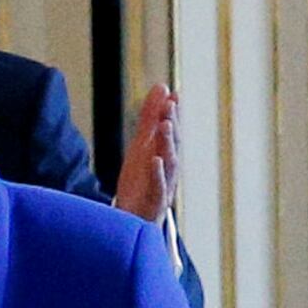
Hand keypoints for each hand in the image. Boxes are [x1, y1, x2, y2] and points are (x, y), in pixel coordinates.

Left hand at [113, 84, 181, 225]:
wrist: (134, 220)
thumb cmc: (141, 181)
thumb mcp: (142, 145)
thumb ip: (151, 118)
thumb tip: (162, 87)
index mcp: (164, 153)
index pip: (170, 131)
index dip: (172, 114)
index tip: (173, 95)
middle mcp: (167, 168)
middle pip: (172, 144)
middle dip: (171, 124)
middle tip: (169, 105)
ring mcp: (163, 185)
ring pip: (169, 163)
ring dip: (168, 143)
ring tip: (165, 125)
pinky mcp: (155, 202)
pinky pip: (159, 187)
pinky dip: (158, 173)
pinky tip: (155, 160)